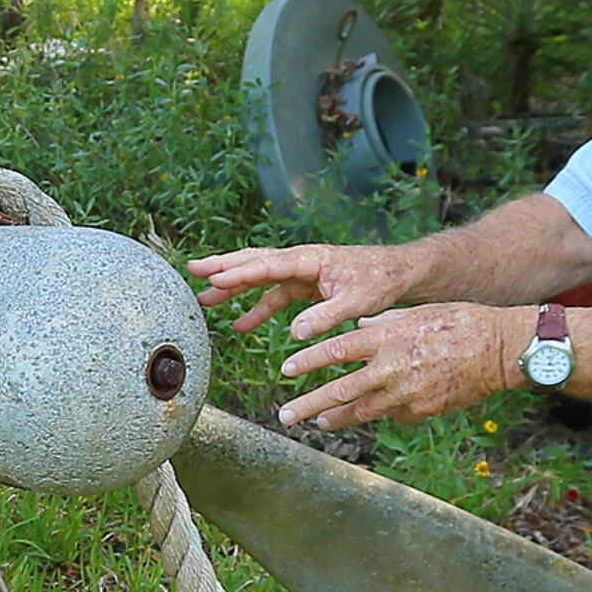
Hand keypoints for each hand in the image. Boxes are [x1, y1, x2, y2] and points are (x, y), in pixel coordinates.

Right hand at [186, 241, 415, 339]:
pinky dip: (256, 308)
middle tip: (192, 270)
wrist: (399, 273)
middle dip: (223, 266)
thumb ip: (326, 316)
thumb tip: (295, 333)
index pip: (267, 264)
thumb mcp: (357, 301)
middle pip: (254, 261)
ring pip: (259, 277)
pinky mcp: (305, 285)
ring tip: (204, 300)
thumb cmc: (381, 280)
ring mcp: (301, 272)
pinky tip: (241, 326)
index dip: (239, 272)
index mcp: (310, 259)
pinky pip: (274, 295)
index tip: (213, 277)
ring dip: (233, 288)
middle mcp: (300, 261)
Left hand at [274, 302, 531, 429]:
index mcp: (388, 337)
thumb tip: (356, 326)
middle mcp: (392, 367)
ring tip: (317, 422)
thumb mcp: (415, 314)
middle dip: (308, 405)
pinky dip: (380, 415)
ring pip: (361, 411)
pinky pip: (393, 416)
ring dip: (336, 418)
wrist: (500, 349)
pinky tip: (367, 415)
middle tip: (284, 415)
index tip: (286, 369)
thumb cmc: (458, 322)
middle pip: (340, 391)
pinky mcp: (423, 410)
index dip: (308, 361)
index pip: (336, 350)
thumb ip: (382, 324)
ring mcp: (407, 393)